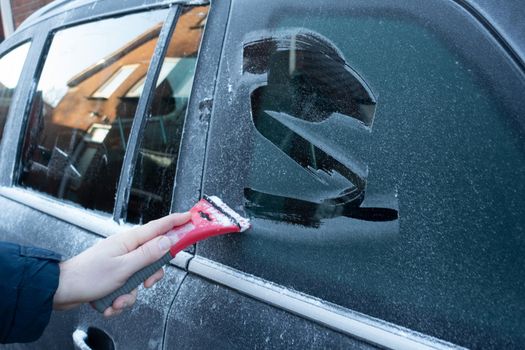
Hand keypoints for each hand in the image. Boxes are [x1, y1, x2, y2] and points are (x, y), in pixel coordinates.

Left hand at [53, 212, 190, 316]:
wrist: (61, 290)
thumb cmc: (87, 276)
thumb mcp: (124, 267)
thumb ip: (149, 254)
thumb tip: (167, 242)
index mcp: (130, 241)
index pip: (160, 226)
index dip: (177, 221)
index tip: (191, 218)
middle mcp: (127, 249)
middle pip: (154, 258)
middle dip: (150, 277)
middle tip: (144, 283)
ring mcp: (121, 262)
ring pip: (141, 278)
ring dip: (131, 294)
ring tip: (117, 298)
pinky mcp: (115, 276)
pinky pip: (128, 289)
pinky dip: (120, 299)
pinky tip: (109, 302)